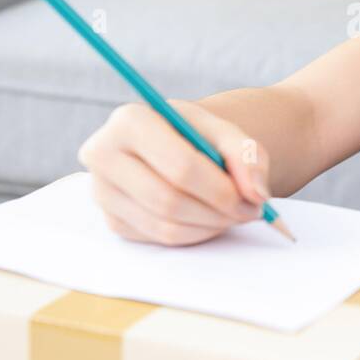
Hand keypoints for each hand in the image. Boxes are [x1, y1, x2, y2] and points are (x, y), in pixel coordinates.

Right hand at [77, 99, 270, 246]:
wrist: (173, 143)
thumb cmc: (198, 135)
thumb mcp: (225, 131)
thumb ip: (248, 154)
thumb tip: (257, 193)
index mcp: (129, 120)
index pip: (180, 166)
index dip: (222, 190)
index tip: (254, 200)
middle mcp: (103, 155)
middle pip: (169, 200)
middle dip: (218, 213)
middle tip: (249, 212)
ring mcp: (102, 192)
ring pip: (164, 226)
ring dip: (209, 227)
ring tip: (233, 213)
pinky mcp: (112, 221)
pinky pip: (159, 239)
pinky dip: (193, 234)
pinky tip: (208, 218)